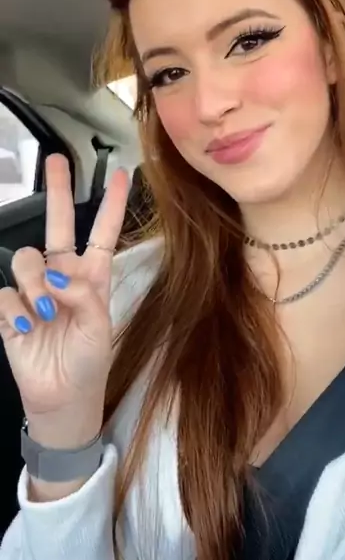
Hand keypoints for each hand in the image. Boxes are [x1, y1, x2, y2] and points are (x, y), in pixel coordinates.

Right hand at [0, 153, 129, 424]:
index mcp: (92, 277)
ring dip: (34, 282)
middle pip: (57, 224)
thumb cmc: (88, 363)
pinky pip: (6, 293)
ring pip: (26, 259)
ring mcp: (34, 291)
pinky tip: (25, 329)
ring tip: (45, 312)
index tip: (120, 174)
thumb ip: (83, 295)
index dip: (110, 204)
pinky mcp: (10, 309)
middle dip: (57, 191)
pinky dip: (16, 311)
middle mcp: (62, 276)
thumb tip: (56, 274)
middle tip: (55, 160)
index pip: (102, 232)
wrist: (61, 399)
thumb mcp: (98, 328)